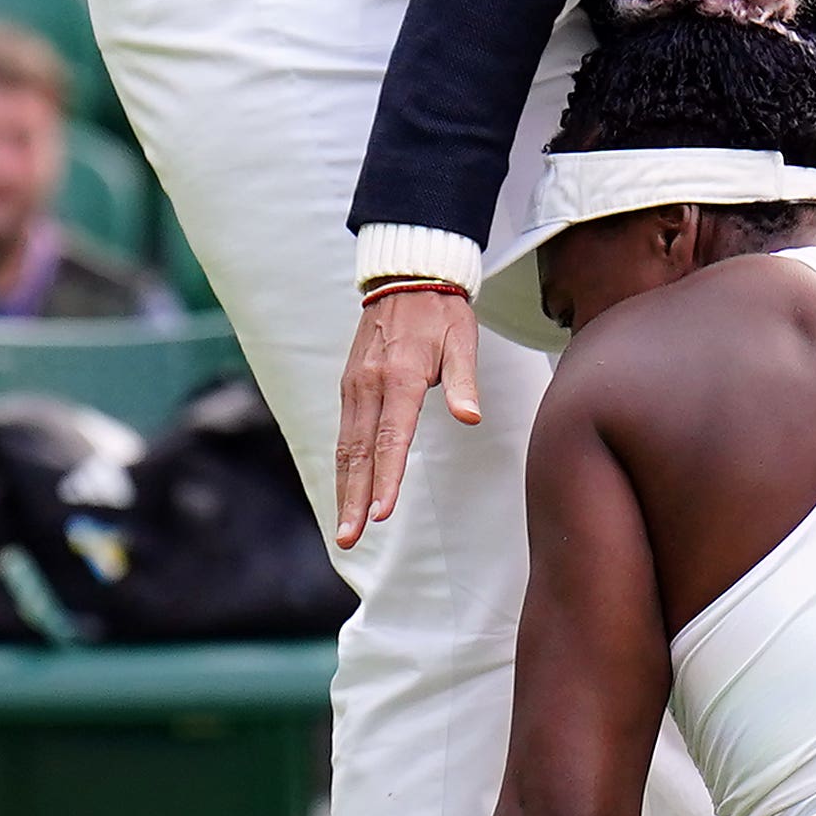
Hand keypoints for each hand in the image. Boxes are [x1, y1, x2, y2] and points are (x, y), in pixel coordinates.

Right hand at [333, 282, 483, 550]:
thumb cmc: (442, 313)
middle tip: (349, 538)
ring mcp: (354, 386)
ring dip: (345, 490)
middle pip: (359, 452)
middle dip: (354, 499)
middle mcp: (369, 385)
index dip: (387, 477)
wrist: (406, 277)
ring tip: (344, 529)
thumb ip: (465, 382)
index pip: (392, 437)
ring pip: (346, 448)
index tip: (383, 513)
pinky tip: (347, 492)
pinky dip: (343, 467)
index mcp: (399, 377)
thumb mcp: (463, 340)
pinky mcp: (349, 386)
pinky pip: (344, 434)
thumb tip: (471, 419)